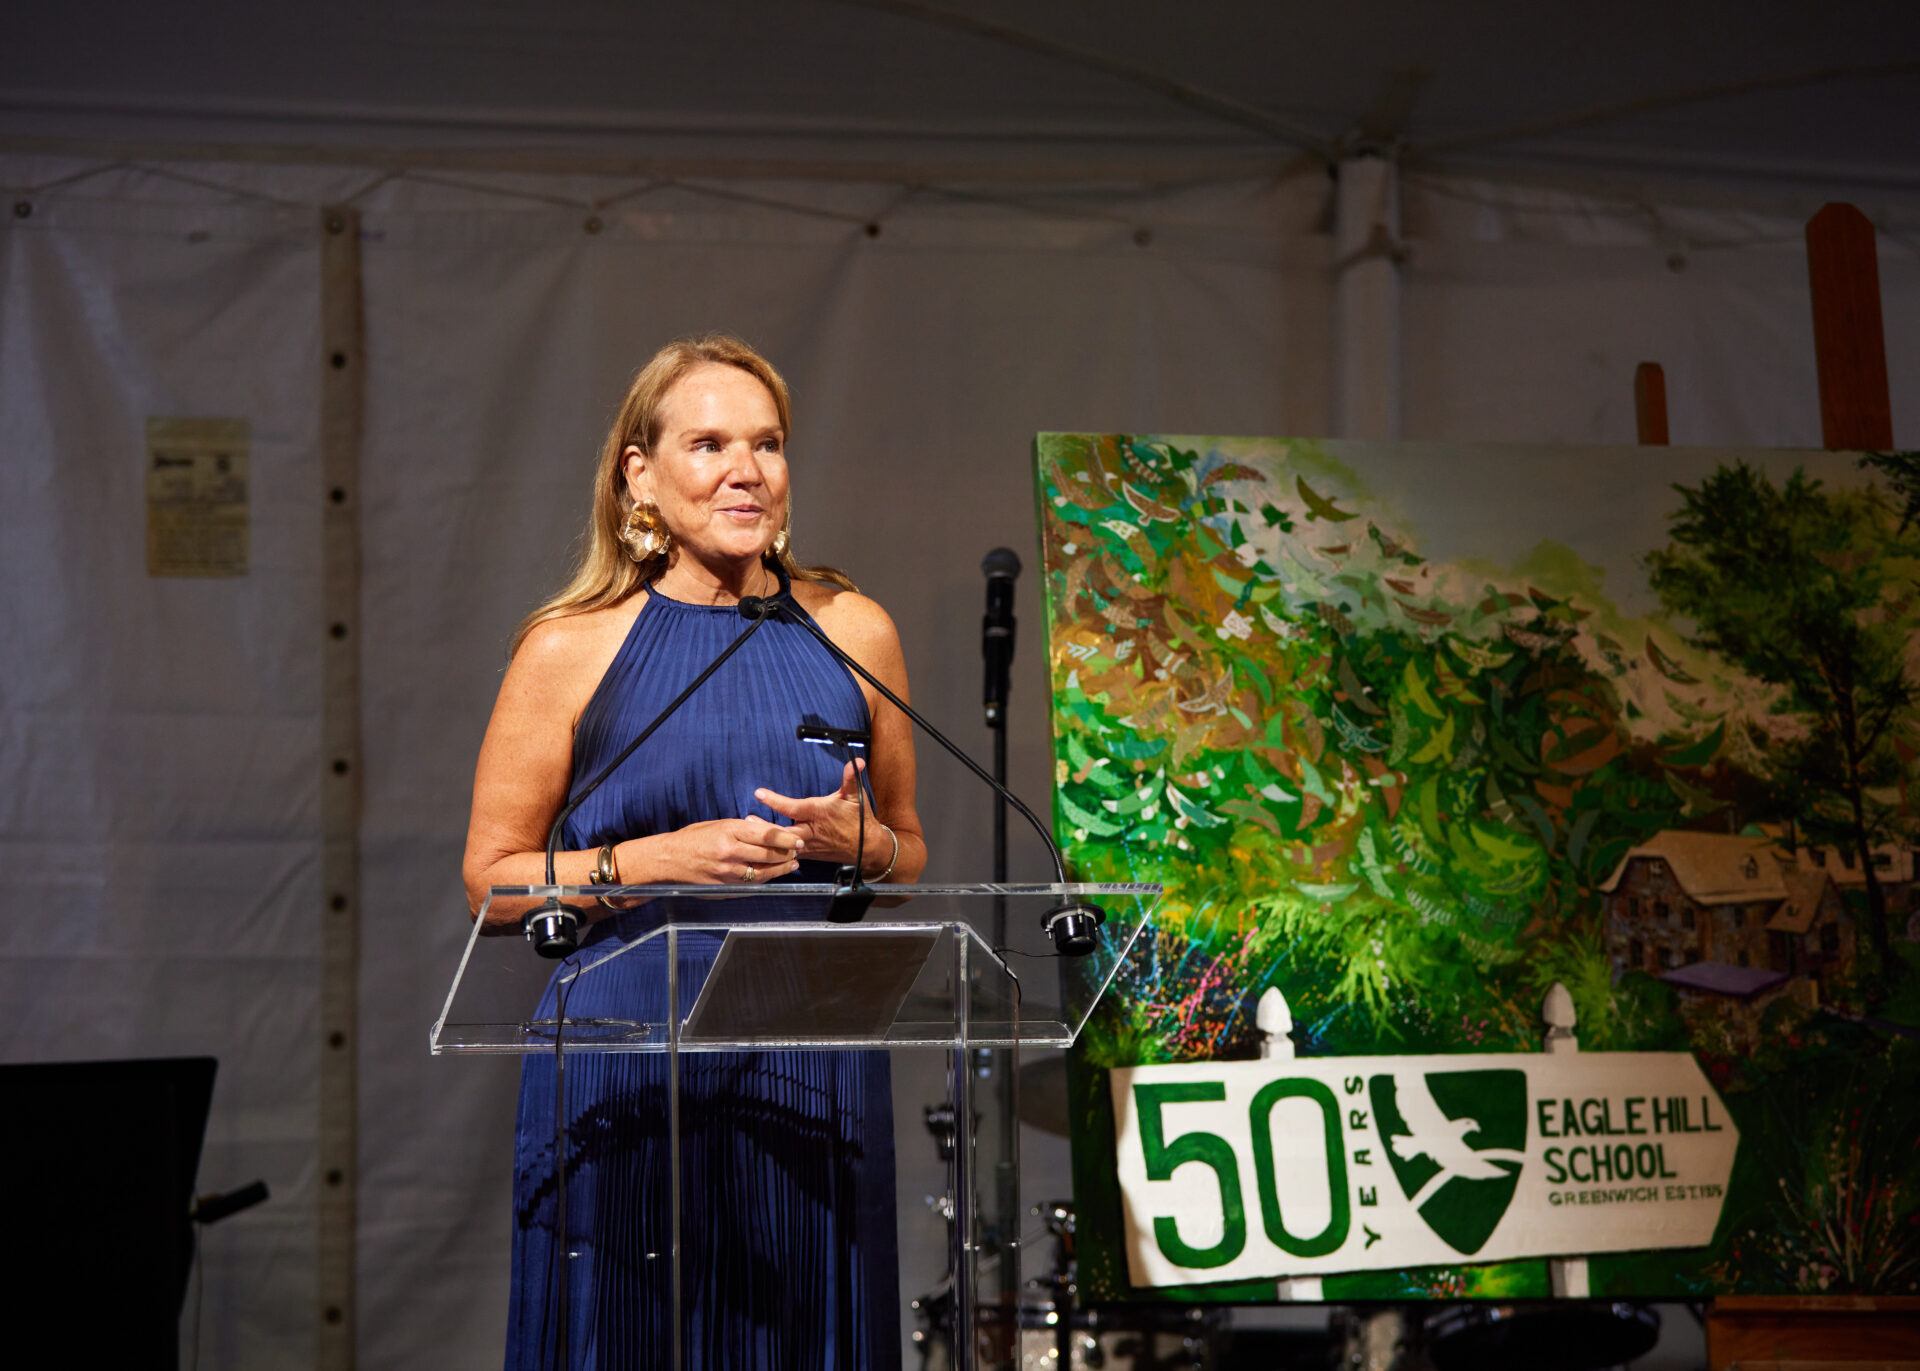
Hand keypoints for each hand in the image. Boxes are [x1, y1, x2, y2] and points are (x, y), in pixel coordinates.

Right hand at [631, 817, 803, 884]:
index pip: (766, 835)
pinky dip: (764, 879)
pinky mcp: (724, 887)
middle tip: (798, 851)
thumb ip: (743, 829)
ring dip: (780, 869)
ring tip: (791, 865)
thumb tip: (768, 832)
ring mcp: (727, 872)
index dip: (786, 838)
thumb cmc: (693, 838)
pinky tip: (772, 874)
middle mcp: (730, 852)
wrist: (668, 860)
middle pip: (768, 854)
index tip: (797, 839)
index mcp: (729, 831)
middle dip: (787, 853)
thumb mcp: (718, 824)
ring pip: (763, 872)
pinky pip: (751, 884)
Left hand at [755, 760, 875, 869]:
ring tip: (747, 830)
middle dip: (764, 828)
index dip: (775, 801)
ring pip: (782, 846)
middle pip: (782, 832)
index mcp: (819, 814)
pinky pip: (787, 856)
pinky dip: (773, 852)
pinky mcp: (807, 854)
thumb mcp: (856, 797)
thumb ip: (851, 778)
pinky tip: (759, 848)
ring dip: (765, 839)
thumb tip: (855, 761)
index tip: (759, 793)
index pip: (793, 807)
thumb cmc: (859, 820)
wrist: (867, 848)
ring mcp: (808, 846)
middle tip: (746, 820)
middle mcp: (810, 831)